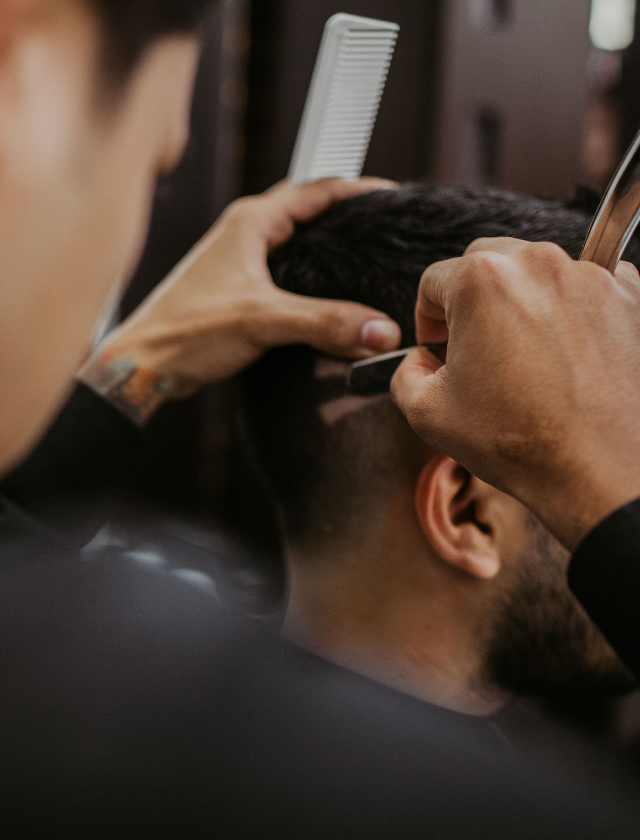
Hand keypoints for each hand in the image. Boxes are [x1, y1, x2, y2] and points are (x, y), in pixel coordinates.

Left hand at [78, 178, 400, 424]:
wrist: (145, 364)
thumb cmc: (184, 332)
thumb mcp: (263, 320)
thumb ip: (325, 322)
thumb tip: (380, 330)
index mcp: (250, 222)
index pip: (317, 190)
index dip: (359, 191)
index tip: (394, 198)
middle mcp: (244, 233)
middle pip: (308, 210)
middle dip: (347, 214)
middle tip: (384, 226)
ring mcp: (239, 260)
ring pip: (295, 241)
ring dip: (327, 244)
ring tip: (364, 256)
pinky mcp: (237, 288)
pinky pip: (285, 270)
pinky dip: (311, 274)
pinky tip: (327, 296)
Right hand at [391, 237, 639, 550]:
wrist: (600, 472)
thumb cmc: (519, 442)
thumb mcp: (427, 412)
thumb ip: (407, 372)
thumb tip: (421, 361)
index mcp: (480, 280)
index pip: (433, 281)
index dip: (427, 318)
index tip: (438, 347)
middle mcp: (537, 264)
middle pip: (487, 263)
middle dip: (473, 303)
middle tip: (478, 350)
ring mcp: (590, 277)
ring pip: (537, 275)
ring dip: (523, 306)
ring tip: (526, 361)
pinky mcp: (630, 296)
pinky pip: (586, 289)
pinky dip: (572, 313)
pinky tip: (566, 358)